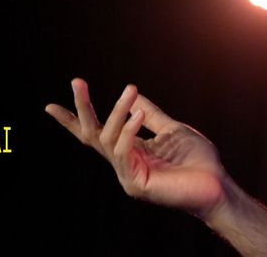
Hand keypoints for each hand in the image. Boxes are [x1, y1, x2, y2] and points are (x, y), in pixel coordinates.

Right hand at [46, 79, 230, 218]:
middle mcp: (124, 162)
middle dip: (82, 108)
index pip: (96, 133)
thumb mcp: (171, 131)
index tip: (50, 106)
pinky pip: (124, 153)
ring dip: (118, 112)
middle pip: (91, 135)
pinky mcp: (136, 184)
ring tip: (130, 91)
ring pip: (107, 139)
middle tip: (77, 82)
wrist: (216, 185)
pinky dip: (129, 131)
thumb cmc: (197, 161)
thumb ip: (151, 116)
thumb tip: (133, 94)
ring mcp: (127, 175)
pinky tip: (138, 114)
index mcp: (130, 150)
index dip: (73, 120)